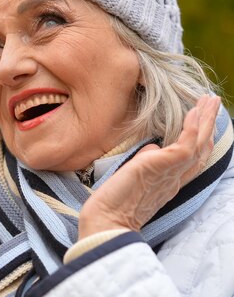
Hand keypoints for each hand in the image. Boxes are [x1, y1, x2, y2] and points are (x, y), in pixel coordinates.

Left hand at [79, 95, 220, 238]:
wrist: (107, 220)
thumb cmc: (114, 203)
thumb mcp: (134, 177)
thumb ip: (146, 162)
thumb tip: (152, 147)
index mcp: (170, 182)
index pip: (192, 157)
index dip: (200, 138)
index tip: (202, 119)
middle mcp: (176, 178)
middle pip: (201, 147)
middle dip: (208, 124)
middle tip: (214, 103)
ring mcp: (171, 172)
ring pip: (199, 143)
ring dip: (205, 119)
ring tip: (211, 100)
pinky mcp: (162, 165)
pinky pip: (185, 143)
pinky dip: (191, 126)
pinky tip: (194, 110)